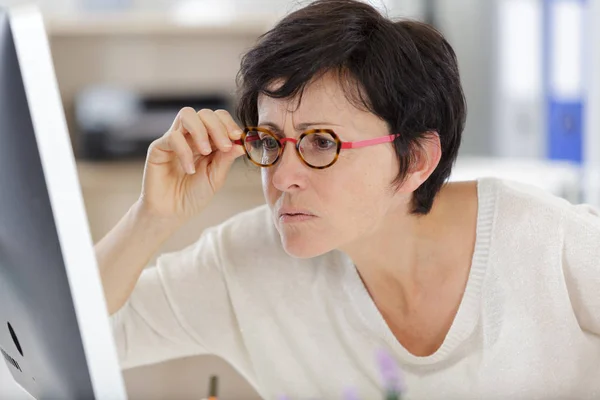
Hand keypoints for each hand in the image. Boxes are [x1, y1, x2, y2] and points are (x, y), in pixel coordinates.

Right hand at [139, 107, 245, 222]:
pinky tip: (190, 169)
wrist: (172, 213)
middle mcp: (191, 136)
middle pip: (204, 113)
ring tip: (206, 152)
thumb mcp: (216, 177)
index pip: (218, 118)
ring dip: (201, 130)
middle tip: (225, 146)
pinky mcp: (159, 148)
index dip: (229, 124)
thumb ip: (227, 159)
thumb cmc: (194, 195)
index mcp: (208, 140)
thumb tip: (242, 143)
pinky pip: (172, 137)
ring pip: (187, 115)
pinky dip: (185, 151)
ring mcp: (174, 139)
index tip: (238, 137)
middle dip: (218, 127)